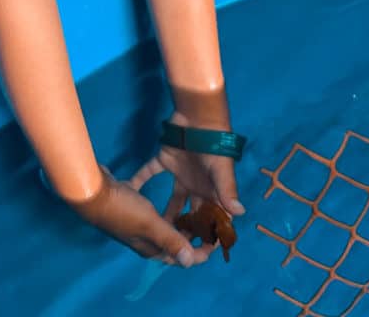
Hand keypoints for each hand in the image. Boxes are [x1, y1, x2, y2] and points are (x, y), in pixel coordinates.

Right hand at [70, 167, 210, 266]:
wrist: (91, 191)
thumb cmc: (122, 209)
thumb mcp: (149, 223)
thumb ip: (171, 240)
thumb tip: (191, 261)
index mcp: (151, 247)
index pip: (181, 257)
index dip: (201, 251)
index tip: (219, 238)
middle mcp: (146, 238)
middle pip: (176, 240)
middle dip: (195, 232)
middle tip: (214, 217)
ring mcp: (138, 222)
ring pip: (167, 223)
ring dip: (182, 217)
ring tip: (199, 204)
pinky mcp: (133, 206)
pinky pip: (155, 208)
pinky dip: (166, 203)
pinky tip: (175, 188)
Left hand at [129, 106, 243, 253]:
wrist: (199, 115)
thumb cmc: (213, 144)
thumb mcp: (221, 169)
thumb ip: (227, 190)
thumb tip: (239, 214)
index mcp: (211, 191)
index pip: (211, 220)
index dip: (206, 237)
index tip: (195, 254)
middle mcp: (196, 186)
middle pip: (190, 214)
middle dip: (183, 231)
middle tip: (169, 248)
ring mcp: (180, 173)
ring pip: (172, 201)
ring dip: (163, 214)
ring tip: (152, 231)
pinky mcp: (165, 159)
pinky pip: (149, 172)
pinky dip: (139, 179)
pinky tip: (129, 189)